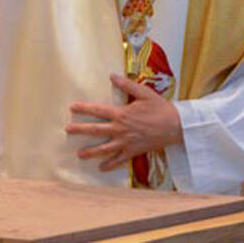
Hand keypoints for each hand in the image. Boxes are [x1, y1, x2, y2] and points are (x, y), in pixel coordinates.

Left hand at [66, 74, 181, 171]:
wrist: (175, 126)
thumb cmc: (160, 108)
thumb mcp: (144, 93)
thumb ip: (127, 85)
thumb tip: (112, 75)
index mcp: (122, 114)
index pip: (98, 110)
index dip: (84, 108)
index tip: (71, 108)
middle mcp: (120, 129)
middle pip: (96, 130)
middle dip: (80, 130)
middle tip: (67, 130)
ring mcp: (126, 142)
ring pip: (104, 148)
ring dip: (91, 151)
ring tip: (79, 154)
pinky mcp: (133, 151)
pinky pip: (119, 160)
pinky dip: (110, 165)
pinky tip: (101, 168)